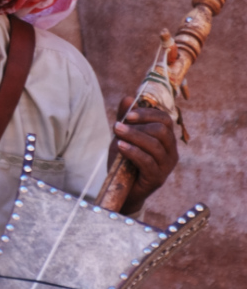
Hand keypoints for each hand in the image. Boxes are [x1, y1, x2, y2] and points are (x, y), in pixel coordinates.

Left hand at [111, 97, 178, 214]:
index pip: (165, 119)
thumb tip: (128, 97)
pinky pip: (147, 161)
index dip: (147, 113)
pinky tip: (120, 146)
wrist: (122, 191)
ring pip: (154, 144)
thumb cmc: (124, 162)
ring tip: (116, 132)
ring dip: (133, 136)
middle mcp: (171, 152)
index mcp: (166, 140)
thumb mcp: (123, 137)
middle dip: (138, 124)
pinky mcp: (157, 178)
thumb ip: (126, 119)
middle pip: (161, 130)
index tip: (127, 114)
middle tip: (118, 125)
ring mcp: (166, 166)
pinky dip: (132, 151)